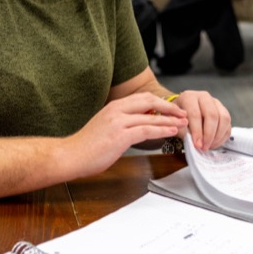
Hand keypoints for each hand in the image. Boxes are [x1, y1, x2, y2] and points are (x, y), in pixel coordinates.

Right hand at [68, 93, 187, 176]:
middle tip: (182, 113)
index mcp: (113, 107)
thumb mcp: (105, 127)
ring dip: (170, 120)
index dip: (160, 102)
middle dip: (169, 107)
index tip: (172, 108)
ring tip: (183, 123)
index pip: (142, 98)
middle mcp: (116, 110)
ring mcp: (118, 122)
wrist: (70, 155)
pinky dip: (162, 130)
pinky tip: (171, 132)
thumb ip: (121, 123)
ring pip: (151, 116)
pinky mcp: (120, 136)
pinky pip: (147, 130)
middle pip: (149, 101)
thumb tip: (138, 125)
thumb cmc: (86, 146)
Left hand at [173, 90, 231, 150]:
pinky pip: (228, 124)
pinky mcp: (223, 111)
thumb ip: (181, 129)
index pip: (195, 114)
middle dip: (209, 134)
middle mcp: (204, 97)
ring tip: (209, 146)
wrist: (182, 111)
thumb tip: (192, 138)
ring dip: (218, 136)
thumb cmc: (177, 117)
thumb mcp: (174, 122)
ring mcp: (216, 103)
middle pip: (212, 115)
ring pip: (224, 118)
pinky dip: (222, 137)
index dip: (197, 131)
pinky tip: (214, 144)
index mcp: (190, 97)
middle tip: (204, 147)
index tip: (197, 144)